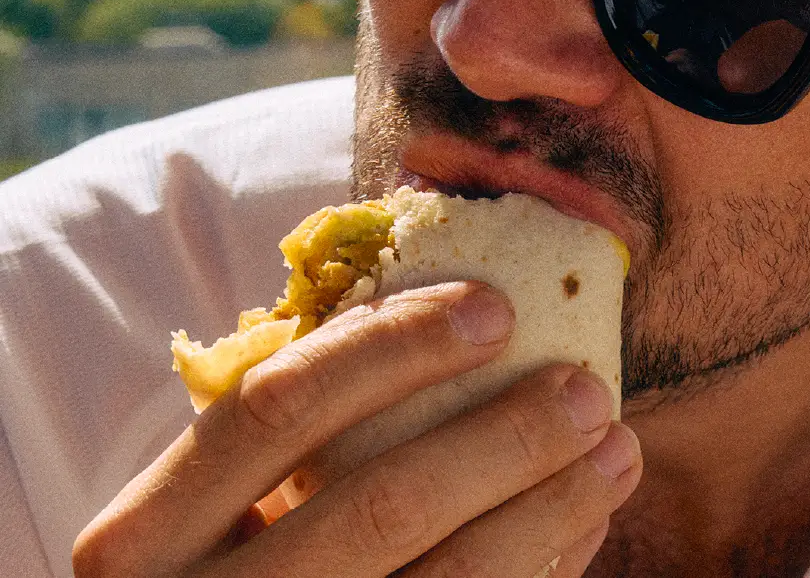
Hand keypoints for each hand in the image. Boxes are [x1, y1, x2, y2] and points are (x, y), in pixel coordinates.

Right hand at [72, 282, 640, 576]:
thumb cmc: (209, 571)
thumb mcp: (202, 511)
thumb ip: (277, 437)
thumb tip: (435, 320)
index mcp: (144, 535)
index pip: (276, 407)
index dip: (394, 347)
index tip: (495, 306)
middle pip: (381, 504)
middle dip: (503, 438)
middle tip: (584, 389)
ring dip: (551, 510)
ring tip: (615, 451)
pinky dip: (542, 570)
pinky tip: (581, 527)